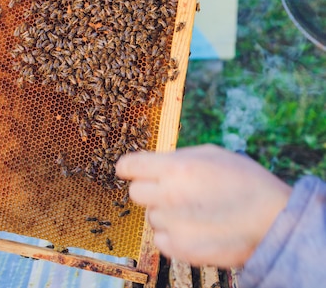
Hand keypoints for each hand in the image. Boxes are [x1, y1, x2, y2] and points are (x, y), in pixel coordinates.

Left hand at [115, 144, 291, 266]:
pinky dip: (172, 235)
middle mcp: (169, 195)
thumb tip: (151, 162)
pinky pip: (160, 239)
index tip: (130, 170)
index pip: (129, 165)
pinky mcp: (180, 249)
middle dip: (149, 190)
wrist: (274, 220)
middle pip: (135, 193)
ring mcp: (173, 224)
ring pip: (151, 217)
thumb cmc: (246, 182)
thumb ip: (176, 158)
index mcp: (176, 168)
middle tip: (171, 191)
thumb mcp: (211, 154)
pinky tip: (194, 228)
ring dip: (164, 213)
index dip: (129, 167)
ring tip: (194, 211)